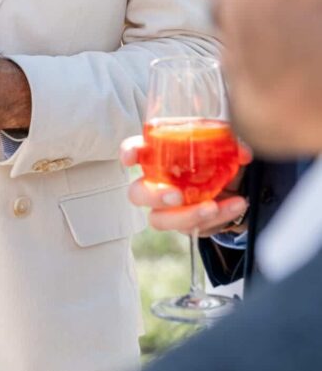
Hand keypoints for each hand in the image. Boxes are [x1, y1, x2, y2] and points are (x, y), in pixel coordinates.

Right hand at [120, 135, 252, 235]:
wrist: (236, 186)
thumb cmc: (217, 158)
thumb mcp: (226, 146)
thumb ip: (233, 143)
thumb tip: (242, 151)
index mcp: (159, 156)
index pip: (135, 151)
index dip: (128, 153)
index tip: (130, 158)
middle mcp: (157, 183)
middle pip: (138, 194)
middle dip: (154, 196)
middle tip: (177, 195)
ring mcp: (169, 208)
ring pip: (160, 220)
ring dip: (187, 215)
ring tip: (213, 206)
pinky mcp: (186, 224)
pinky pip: (195, 227)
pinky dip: (218, 217)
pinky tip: (235, 204)